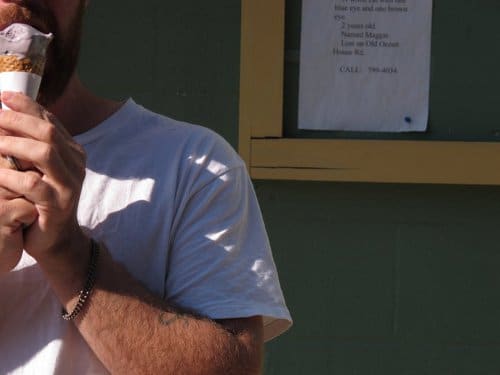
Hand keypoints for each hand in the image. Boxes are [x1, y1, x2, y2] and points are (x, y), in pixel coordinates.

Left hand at [0, 92, 86, 261]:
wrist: (55, 239)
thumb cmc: (39, 201)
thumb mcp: (37, 169)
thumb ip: (29, 146)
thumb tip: (4, 117)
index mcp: (72, 151)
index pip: (50, 120)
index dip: (26, 106)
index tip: (2, 97)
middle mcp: (75, 164)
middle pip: (47, 131)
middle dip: (16, 121)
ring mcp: (69, 183)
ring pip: (44, 152)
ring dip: (13, 144)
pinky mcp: (58, 204)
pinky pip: (31, 183)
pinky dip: (8, 175)